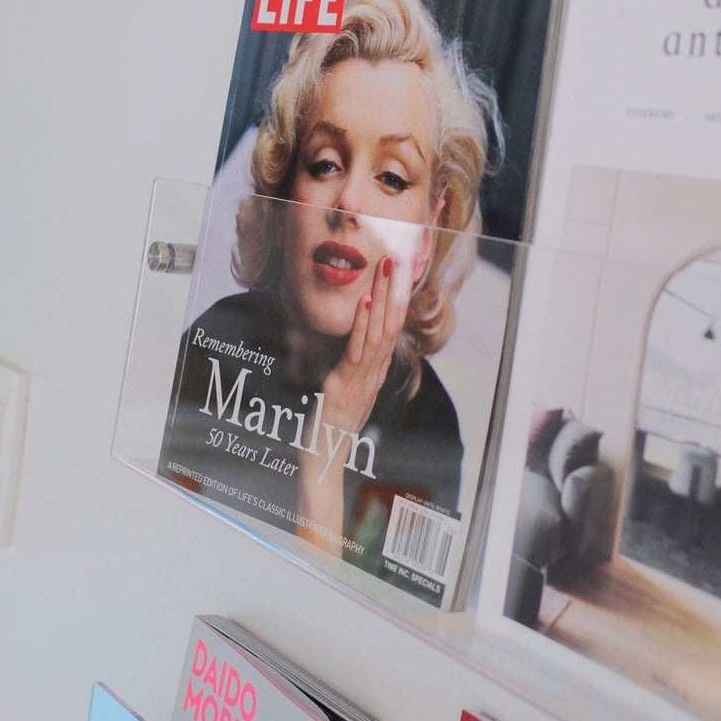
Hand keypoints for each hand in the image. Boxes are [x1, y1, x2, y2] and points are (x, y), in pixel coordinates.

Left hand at [295, 254, 410, 552]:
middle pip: (392, 326)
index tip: (399, 271)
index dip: (397, 300)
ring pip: (379, 334)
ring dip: (383, 298)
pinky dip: (362, 324)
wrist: (322, 463)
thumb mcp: (345, 394)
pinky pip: (356, 352)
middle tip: (398, 257)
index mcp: (374, 374)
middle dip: (396, 290)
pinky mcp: (343, 387)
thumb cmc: (329, 428)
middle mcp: (373, 375)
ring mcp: (361, 381)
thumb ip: (352, 370)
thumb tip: (355, 348)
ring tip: (385, 269)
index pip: (392, 330)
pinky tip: (365, 303)